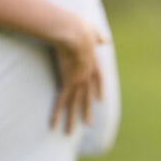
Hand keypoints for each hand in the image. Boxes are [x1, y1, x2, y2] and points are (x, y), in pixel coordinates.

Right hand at [50, 15, 104, 133]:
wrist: (73, 32)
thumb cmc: (80, 27)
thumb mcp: (92, 31)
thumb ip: (99, 37)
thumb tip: (107, 40)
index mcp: (92, 62)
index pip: (97, 79)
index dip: (98, 89)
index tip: (100, 99)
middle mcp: (86, 74)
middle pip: (87, 96)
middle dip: (87, 109)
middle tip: (88, 123)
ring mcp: (77, 80)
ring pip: (74, 103)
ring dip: (72, 118)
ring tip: (70, 132)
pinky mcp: (66, 82)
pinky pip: (61, 101)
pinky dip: (57, 114)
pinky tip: (53, 125)